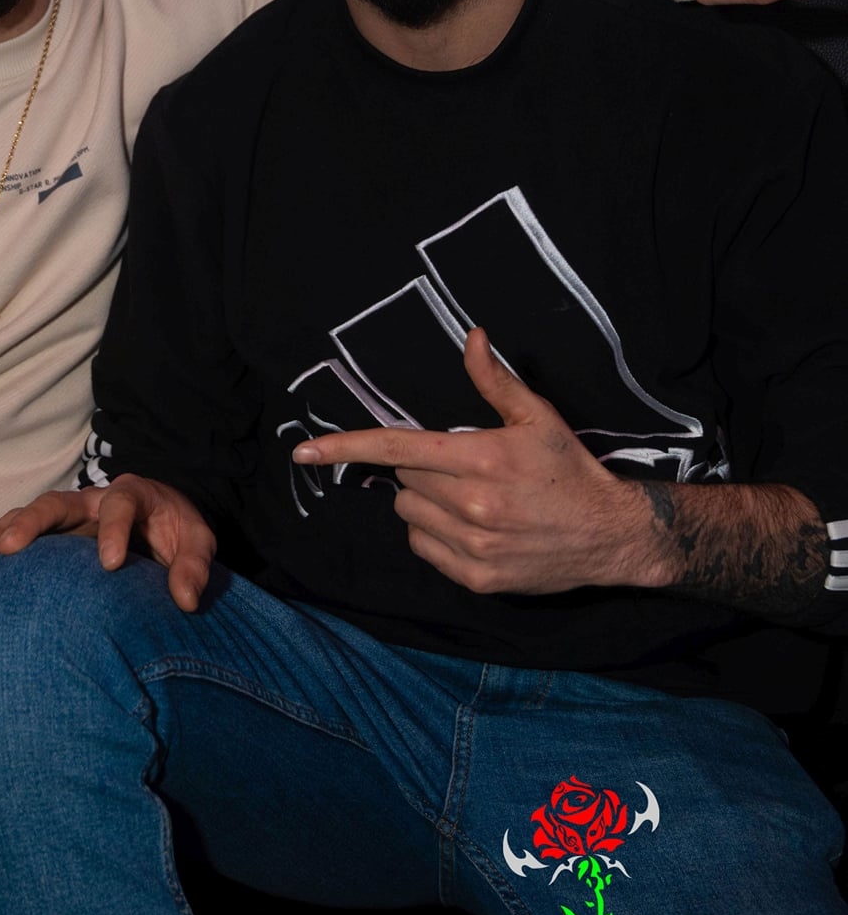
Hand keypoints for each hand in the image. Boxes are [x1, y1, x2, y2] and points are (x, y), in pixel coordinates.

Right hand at [0, 475, 215, 610]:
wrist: (165, 527)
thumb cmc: (178, 533)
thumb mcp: (197, 542)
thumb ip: (194, 566)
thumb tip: (185, 601)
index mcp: (132, 493)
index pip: (119, 504)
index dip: (113, 531)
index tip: (110, 565)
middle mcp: (93, 501)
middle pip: (57, 502)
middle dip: (32, 523)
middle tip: (12, 549)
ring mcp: (70, 518)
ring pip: (30, 516)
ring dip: (3, 535)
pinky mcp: (56, 537)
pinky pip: (22, 536)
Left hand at [291, 328, 649, 594]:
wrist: (610, 535)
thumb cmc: (571, 469)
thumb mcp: (538, 417)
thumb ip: (494, 380)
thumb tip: (471, 336)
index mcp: (481, 459)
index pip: (396, 448)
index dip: (345, 448)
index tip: (304, 452)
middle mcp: (471, 505)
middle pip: (404, 479)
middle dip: (422, 467)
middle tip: (463, 466)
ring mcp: (472, 547)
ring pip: (409, 514)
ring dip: (426, 502)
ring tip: (470, 497)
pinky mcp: (476, 578)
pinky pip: (423, 548)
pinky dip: (435, 534)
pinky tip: (472, 526)